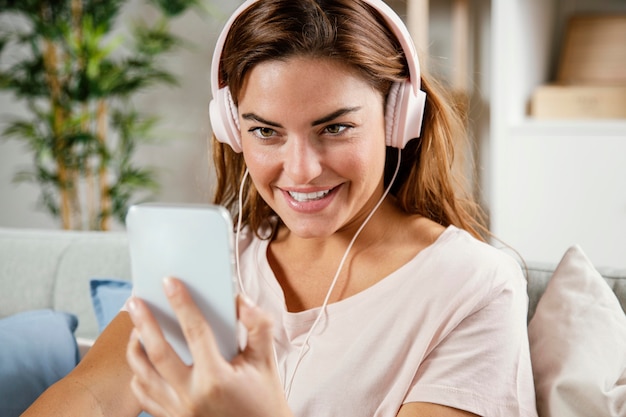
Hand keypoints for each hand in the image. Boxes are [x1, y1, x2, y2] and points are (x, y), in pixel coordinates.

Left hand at [126, 277, 291, 416]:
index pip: (195, 331)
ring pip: (143, 375)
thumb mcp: (266, 361)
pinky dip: (139, 375)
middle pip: (158, 352)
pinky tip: (143, 360)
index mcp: (216, 378)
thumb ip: (258, 327)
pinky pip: (144, 396)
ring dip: (135, 348)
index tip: (170, 282)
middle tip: (135, 300)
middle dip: (144, 322)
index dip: (182, 303)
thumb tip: (240, 301)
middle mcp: (192, 396)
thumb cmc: (263, 399)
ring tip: (135, 327)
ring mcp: (178, 411)